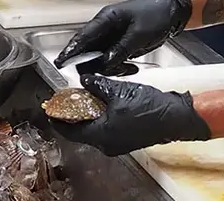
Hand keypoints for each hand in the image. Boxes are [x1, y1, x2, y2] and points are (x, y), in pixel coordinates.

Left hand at [48, 74, 210, 155]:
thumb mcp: (117, 91)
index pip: (70, 131)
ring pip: (92, 128)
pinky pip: (104, 128)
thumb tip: (83, 79)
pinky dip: (97, 116)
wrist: (175, 117)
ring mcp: (117, 142)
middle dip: (70, 114)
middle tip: (63, 99)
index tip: (48, 109)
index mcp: (102, 135)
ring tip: (78, 96)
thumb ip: (96, 85)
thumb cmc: (147, 106)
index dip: (57, 119)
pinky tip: (97, 101)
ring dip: (84, 113)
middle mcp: (107, 143)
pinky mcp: (125, 137)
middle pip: (80, 130)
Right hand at [55, 0, 192, 72]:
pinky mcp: (120, 44)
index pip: (83, 36)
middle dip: (95, 64)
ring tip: (129, 68)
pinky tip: (132, 67)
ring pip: (101, 57)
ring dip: (111, 67)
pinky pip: (112, 59)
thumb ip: (120, 49)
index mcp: (106, 19)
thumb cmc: (154, 16)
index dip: (71, 50)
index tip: (60, 62)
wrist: (171, 13)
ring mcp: (112, 36)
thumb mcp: (138, 34)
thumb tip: (104, 63)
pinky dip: (119, 66)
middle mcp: (105, 28)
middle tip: (104, 75)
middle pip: (89, 49)